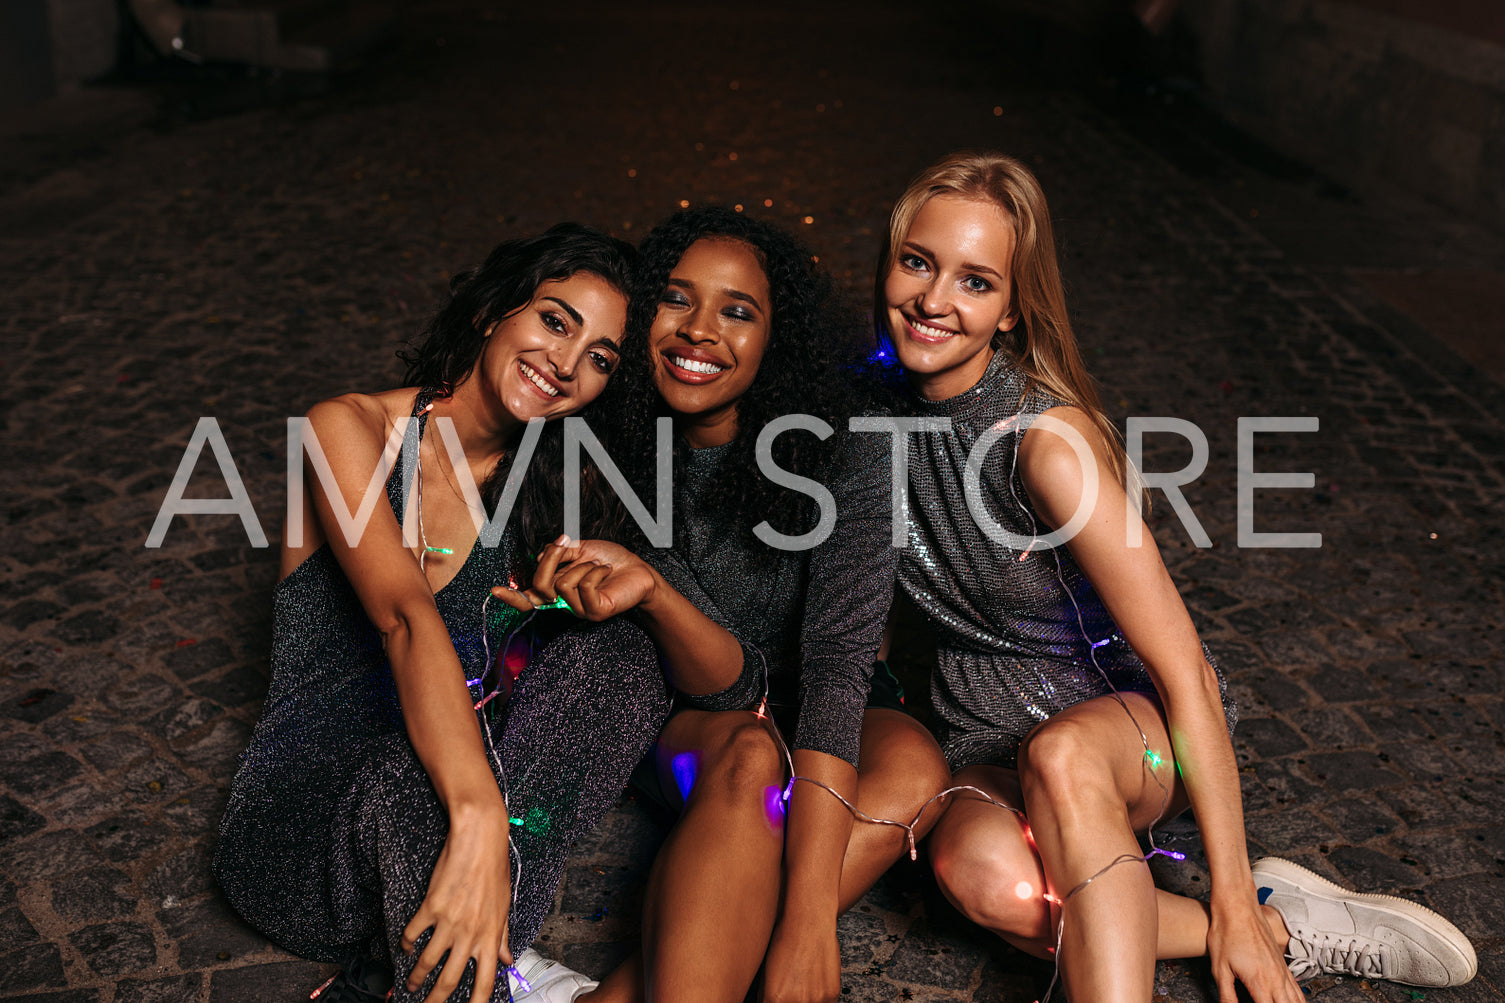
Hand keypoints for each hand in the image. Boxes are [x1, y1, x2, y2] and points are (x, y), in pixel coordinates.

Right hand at [401, 805, 511, 1002]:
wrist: (480, 839)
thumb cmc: (495, 869)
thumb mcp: (504, 905)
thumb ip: (503, 936)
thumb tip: (507, 960)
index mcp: (491, 936)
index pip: (484, 981)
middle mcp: (470, 934)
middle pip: (449, 981)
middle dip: (435, 1000)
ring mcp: (449, 922)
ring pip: (426, 962)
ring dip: (415, 977)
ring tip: (410, 983)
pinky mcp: (430, 907)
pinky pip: (412, 934)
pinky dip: (405, 944)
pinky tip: (404, 946)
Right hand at [492, 537, 656, 620]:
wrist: (639, 570)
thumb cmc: (610, 560)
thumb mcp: (581, 549)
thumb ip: (558, 553)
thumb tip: (541, 556)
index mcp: (558, 590)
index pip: (530, 597)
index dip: (512, 596)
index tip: (495, 591)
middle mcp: (565, 603)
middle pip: (540, 585)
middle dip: (552, 559)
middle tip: (567, 545)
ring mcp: (579, 610)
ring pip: (563, 583)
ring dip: (583, 565)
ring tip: (598, 567)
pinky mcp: (595, 612)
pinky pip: (583, 586)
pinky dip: (596, 571)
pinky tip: (606, 572)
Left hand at [759, 918, 840, 1002]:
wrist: (808, 923)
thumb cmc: (784, 942)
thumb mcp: (765, 972)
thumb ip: (766, 996)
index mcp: (775, 999)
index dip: (775, 1001)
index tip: (780, 996)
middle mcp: (797, 1002)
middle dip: (790, 1000)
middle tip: (792, 986)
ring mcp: (816, 1000)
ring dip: (806, 999)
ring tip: (803, 981)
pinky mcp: (832, 994)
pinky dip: (819, 996)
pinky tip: (814, 979)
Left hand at [1207, 894, 1302, 1002]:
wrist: (1237, 907)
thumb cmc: (1227, 932)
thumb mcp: (1219, 969)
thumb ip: (1227, 996)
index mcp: (1260, 982)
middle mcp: (1276, 979)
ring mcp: (1282, 971)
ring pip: (1297, 1001)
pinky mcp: (1283, 964)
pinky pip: (1297, 990)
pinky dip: (1297, 1000)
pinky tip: (1291, 1002)